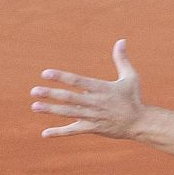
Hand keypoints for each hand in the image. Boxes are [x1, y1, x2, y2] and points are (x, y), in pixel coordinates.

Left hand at [31, 39, 145, 138]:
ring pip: (68, 113)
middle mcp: (94, 102)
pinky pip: (73, 131)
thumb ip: (122, 59)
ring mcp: (92, 116)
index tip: (45, 73)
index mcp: (101, 88)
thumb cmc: (134, 98)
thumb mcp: (130, 77)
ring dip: (50, 110)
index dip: (61, 77)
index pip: (77, 81)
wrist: (140, 123)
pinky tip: (45, 133)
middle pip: (69, 98)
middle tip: (34, 90)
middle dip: (51, 94)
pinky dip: (59, 132)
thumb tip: (121, 41)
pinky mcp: (92, 128)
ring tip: (34, 106)